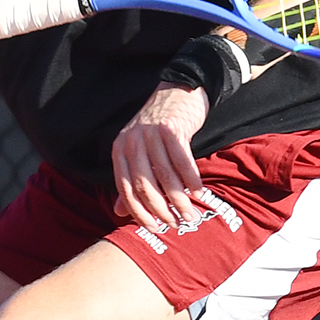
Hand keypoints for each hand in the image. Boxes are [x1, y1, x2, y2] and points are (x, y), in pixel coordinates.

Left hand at [112, 83, 212, 232]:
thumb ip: (130, 180)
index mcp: (120, 150)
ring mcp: (150, 134)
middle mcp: (131, 142)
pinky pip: (182, 160)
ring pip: (164, 175)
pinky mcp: (171, 128)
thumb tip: (121, 212)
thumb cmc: (158, 129)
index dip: (138, 212)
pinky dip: (191, 178)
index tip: (153, 228)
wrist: (176, 91)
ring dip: (179, 198)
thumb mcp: (139, 151)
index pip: (125, 188)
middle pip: (144, 184)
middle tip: (175, 223)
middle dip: (160, 209)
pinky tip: (198, 191)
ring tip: (190, 214)